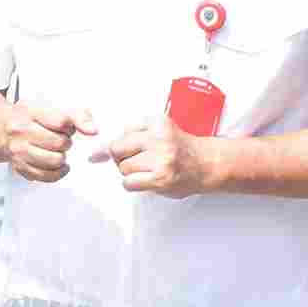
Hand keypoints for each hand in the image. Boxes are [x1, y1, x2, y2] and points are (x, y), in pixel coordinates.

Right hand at [6, 103, 97, 183]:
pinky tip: (58, 165)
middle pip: (60, 143)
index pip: (61, 121)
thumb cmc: (30, 118)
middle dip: (66, 143)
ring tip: (56, 151)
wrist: (1, 128)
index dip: (71, 126)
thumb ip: (77, 116)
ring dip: (62, 158)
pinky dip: (58, 172)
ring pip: (55, 161)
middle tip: (60, 140)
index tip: (67, 127)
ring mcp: (18, 151)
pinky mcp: (19, 166)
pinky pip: (47, 176)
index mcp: (30, 112)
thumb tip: (93, 131)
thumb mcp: (51, 108)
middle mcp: (21, 131)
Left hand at [84, 117, 217, 196]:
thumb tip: (99, 150)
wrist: (208, 164)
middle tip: (135, 159)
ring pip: (122, 167)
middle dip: (120, 156)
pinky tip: (146, 180)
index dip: (119, 142)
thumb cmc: (182, 148)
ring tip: (146, 169)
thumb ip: (135, 133)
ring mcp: (160, 159)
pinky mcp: (160, 178)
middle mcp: (159, 138)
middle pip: (117, 148)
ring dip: (129, 172)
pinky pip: (129, 182)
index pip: (123, 130)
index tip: (112, 149)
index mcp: (158, 122)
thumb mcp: (161, 130)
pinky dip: (132, 184)